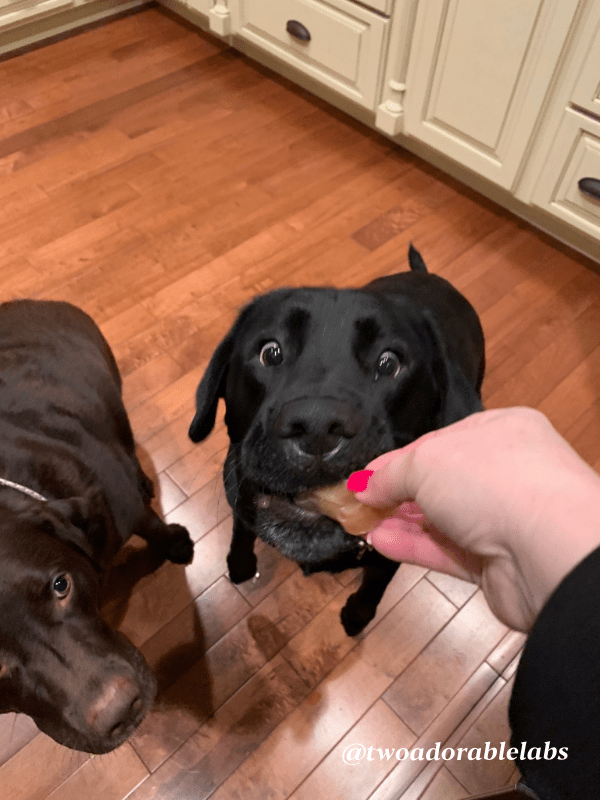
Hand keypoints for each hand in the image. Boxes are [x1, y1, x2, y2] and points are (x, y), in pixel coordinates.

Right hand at [349, 407, 599, 630]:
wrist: (550, 548)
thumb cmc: (491, 481)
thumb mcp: (426, 461)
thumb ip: (391, 473)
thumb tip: (363, 487)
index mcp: (499, 431)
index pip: (439, 441)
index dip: (398, 459)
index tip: (363, 476)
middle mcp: (505, 472)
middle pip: (439, 482)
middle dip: (396, 493)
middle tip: (357, 505)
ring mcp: (503, 519)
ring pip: (441, 519)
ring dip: (400, 522)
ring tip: (360, 526)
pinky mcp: (497, 563)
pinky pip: (447, 550)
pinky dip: (413, 547)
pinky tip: (380, 544)